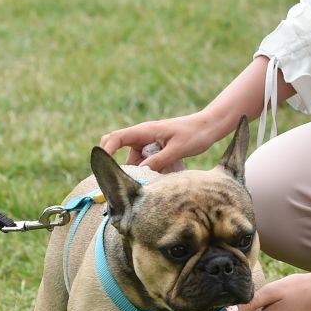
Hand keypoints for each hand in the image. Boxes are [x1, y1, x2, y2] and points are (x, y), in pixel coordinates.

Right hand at [100, 112, 218, 170]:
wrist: (209, 126)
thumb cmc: (194, 134)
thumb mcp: (177, 150)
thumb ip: (158, 161)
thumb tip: (140, 172)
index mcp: (145, 131)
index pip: (116, 138)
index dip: (105, 151)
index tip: (101, 166)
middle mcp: (143, 135)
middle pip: (118, 146)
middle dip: (113, 161)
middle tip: (114, 180)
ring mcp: (149, 141)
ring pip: (133, 158)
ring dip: (135, 170)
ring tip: (144, 183)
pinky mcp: (156, 148)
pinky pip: (144, 160)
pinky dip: (146, 169)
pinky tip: (157, 178)